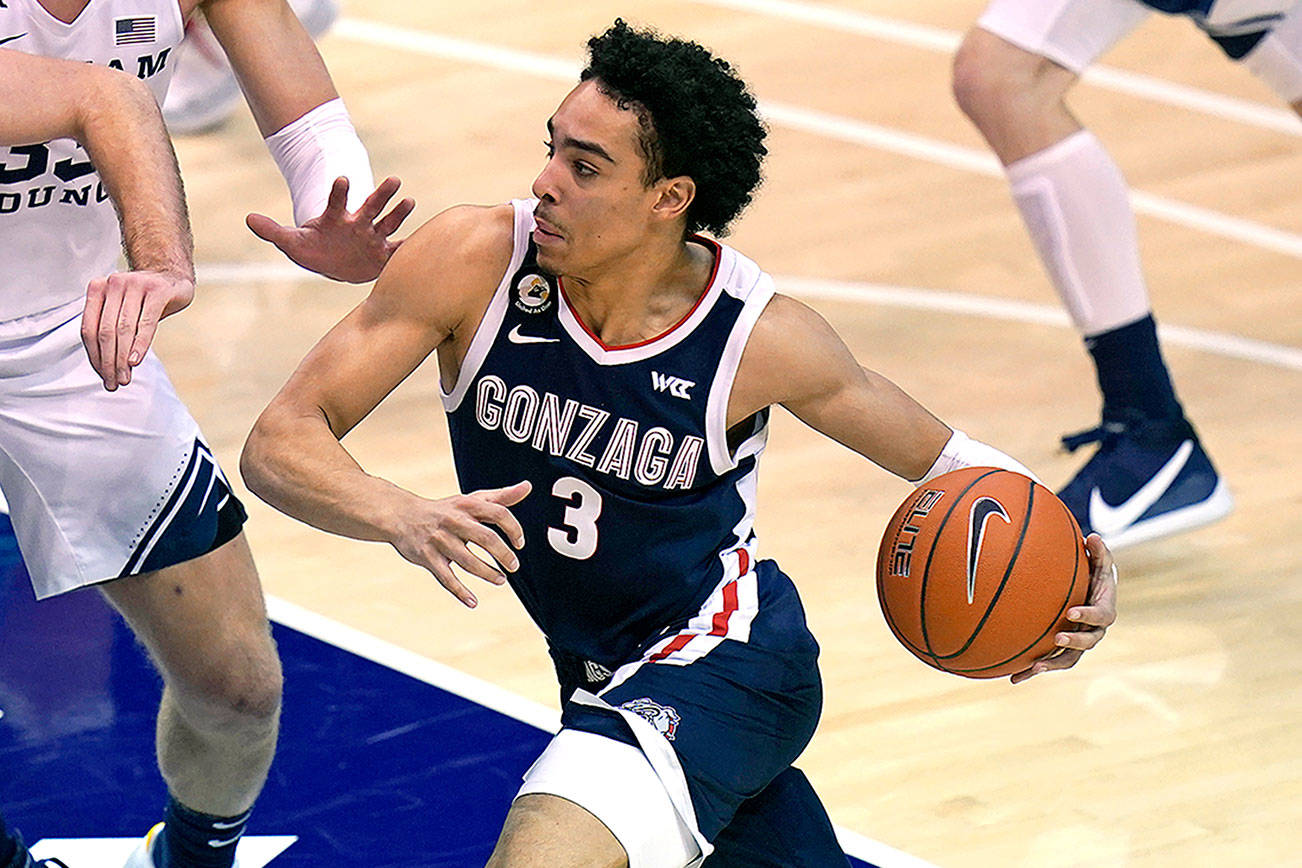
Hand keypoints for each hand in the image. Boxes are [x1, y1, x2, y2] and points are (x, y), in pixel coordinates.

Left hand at [81, 270, 193, 390]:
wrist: (173, 276)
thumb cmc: (145, 300)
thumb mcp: (124, 312)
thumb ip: (113, 333)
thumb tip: (108, 371)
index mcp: (98, 289)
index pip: (89, 329)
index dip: (94, 356)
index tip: (103, 376)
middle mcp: (113, 284)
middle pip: (105, 331)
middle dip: (108, 361)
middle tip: (114, 382)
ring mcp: (135, 284)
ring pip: (123, 329)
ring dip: (123, 358)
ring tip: (125, 378)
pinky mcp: (158, 291)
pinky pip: (145, 323)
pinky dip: (140, 344)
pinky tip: (136, 361)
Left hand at [246, 176, 415, 283]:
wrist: (334, 263)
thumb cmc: (313, 249)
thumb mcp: (291, 242)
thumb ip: (273, 231)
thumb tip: (248, 219)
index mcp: (336, 219)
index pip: (337, 201)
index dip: (339, 191)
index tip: (342, 177)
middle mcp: (358, 224)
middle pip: (371, 206)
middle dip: (381, 194)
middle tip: (394, 179)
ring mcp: (372, 237)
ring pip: (388, 223)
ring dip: (399, 213)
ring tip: (410, 200)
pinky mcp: (382, 253)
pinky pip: (398, 250)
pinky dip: (408, 248)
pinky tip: (422, 243)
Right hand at [390, 481, 531, 607]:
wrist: (401, 515)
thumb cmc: (446, 510)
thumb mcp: (471, 499)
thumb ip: (501, 497)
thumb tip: (527, 487)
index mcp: (468, 506)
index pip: (498, 513)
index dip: (514, 528)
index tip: (520, 543)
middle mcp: (454, 521)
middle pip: (486, 538)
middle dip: (503, 555)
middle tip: (514, 566)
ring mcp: (440, 540)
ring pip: (468, 561)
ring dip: (488, 573)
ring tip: (501, 580)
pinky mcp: (427, 557)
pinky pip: (446, 578)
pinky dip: (460, 592)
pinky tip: (473, 602)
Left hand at [1010, 533, 1116, 683]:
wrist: (1089, 593)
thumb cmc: (1094, 574)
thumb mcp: (1099, 562)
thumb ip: (1098, 551)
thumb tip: (1092, 537)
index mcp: (1103, 611)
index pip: (1101, 617)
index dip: (1088, 616)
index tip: (1071, 612)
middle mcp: (1093, 632)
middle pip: (1088, 643)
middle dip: (1073, 643)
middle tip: (1057, 638)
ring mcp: (1077, 643)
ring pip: (1067, 659)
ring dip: (1051, 664)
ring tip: (1033, 667)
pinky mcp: (1060, 650)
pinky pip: (1047, 662)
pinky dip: (1031, 671)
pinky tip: (1012, 678)